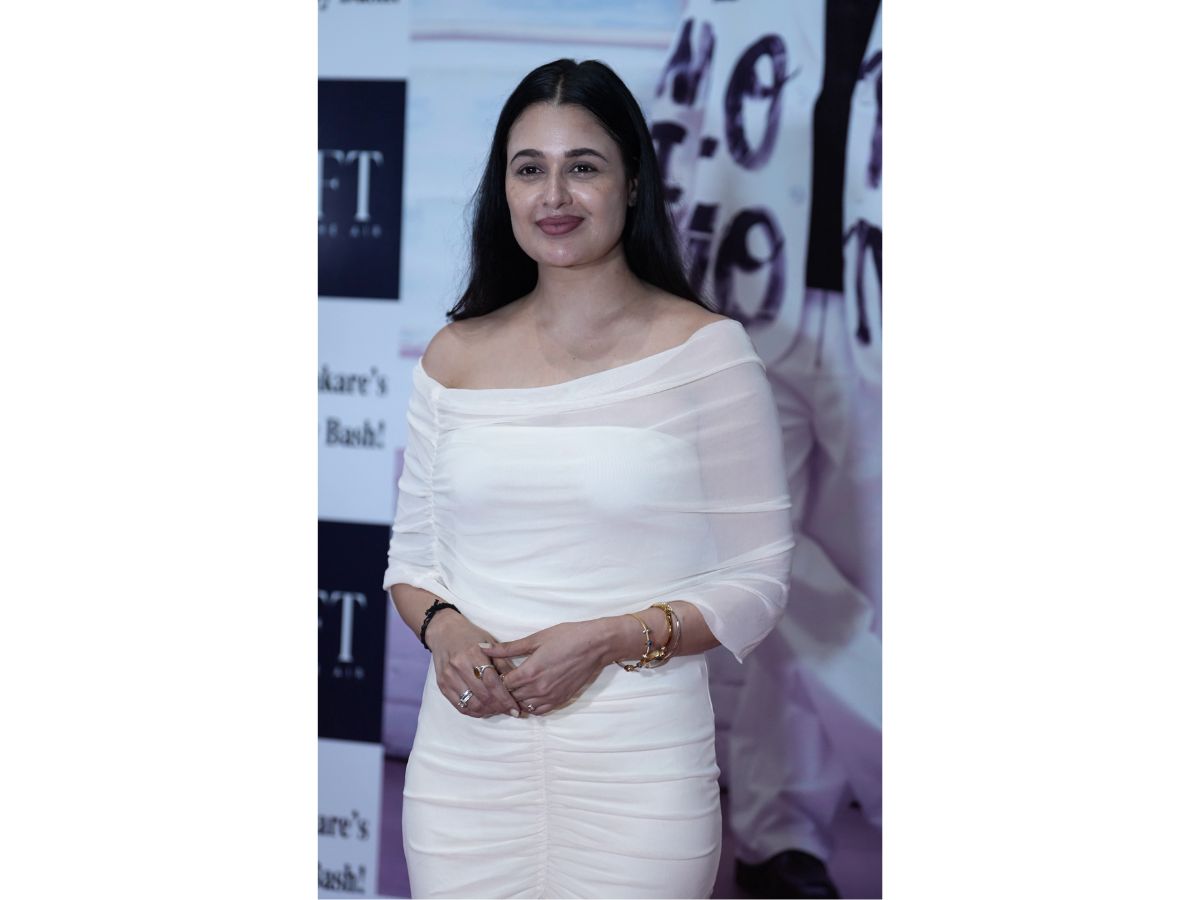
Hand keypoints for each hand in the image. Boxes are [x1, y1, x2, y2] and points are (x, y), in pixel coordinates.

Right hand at [425, 610, 521, 717]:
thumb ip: (503, 664)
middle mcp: (459, 666)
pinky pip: (460, 706)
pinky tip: (484, 709)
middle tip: (508, 710)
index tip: (515, 709)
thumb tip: (518, 685)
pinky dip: (474, 711)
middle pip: (483, 696)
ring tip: (497, 710)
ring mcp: (448, 677)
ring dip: (487, 711)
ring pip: (472, 704)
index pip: (493, 683)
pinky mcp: (442, 685)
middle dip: (499, 707)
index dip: (506, 699)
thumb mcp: (490, 643)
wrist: (444, 631)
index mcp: (474, 653)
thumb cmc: (470, 636)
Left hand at [486, 620, 612, 714]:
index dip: (495, 679)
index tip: (494, 672)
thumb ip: (507, 648)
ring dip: (516, 699)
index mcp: (529, 672)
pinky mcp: (560, 700)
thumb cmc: (566, 637)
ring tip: (514, 688)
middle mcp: (538, 689)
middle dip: (503, 690)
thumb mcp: (535, 639)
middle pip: (510, 697)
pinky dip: (530, 706)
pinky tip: (528, 695)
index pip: (501, 684)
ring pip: (523, 706)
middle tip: (500, 680)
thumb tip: (483, 648)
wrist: (595, 645)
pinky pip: (539, 711)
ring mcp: (550, 696)